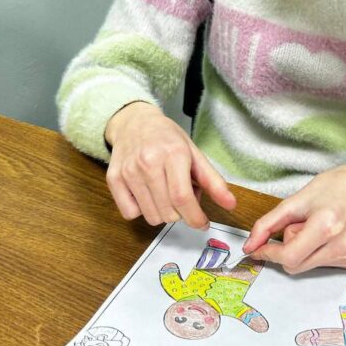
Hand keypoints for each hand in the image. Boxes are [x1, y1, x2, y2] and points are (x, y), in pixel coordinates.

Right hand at [105, 102, 235, 228]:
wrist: (134, 122)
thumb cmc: (167, 139)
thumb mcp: (194, 154)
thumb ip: (213, 181)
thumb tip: (231, 204)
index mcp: (173, 154)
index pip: (183, 198)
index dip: (195, 218)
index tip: (202, 223)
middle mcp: (149, 162)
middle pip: (168, 212)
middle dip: (181, 213)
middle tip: (180, 196)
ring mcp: (129, 171)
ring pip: (150, 216)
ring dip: (162, 213)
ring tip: (163, 193)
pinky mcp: (113, 179)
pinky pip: (130, 213)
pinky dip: (141, 210)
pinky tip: (146, 194)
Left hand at [242, 164, 345, 273]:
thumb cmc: (333, 188)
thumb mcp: (295, 200)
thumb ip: (267, 224)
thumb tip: (249, 247)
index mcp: (325, 226)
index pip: (288, 256)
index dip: (268, 254)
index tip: (257, 249)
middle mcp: (341, 246)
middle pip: (294, 265)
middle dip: (288, 247)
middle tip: (300, 225)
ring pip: (306, 266)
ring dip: (303, 250)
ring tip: (317, 227)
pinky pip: (322, 266)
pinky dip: (316, 253)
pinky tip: (328, 235)